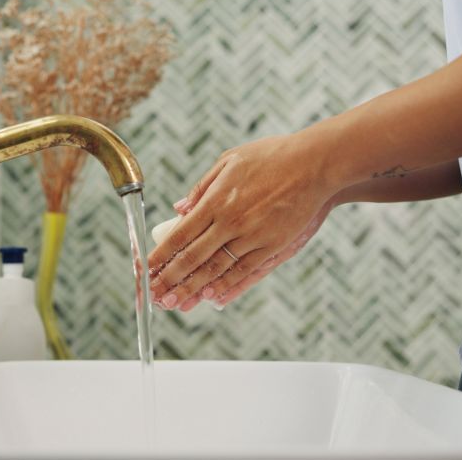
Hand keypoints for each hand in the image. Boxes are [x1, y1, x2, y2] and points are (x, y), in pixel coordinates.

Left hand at [147, 133, 336, 310]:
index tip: (144, 270)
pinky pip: (246, 272)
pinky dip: (228, 286)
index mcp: (216, 201)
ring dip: (194, 289)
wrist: (316, 164)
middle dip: (170, 280)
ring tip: (176, 304)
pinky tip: (213, 297)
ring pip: (217, 269)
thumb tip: (178, 209)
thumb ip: (202, 187)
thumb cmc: (273, 157)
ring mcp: (253, 236)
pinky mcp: (273, 246)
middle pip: (193, 258)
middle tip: (153, 296)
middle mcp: (230, 222)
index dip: (159, 256)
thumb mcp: (230, 161)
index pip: (179, 235)